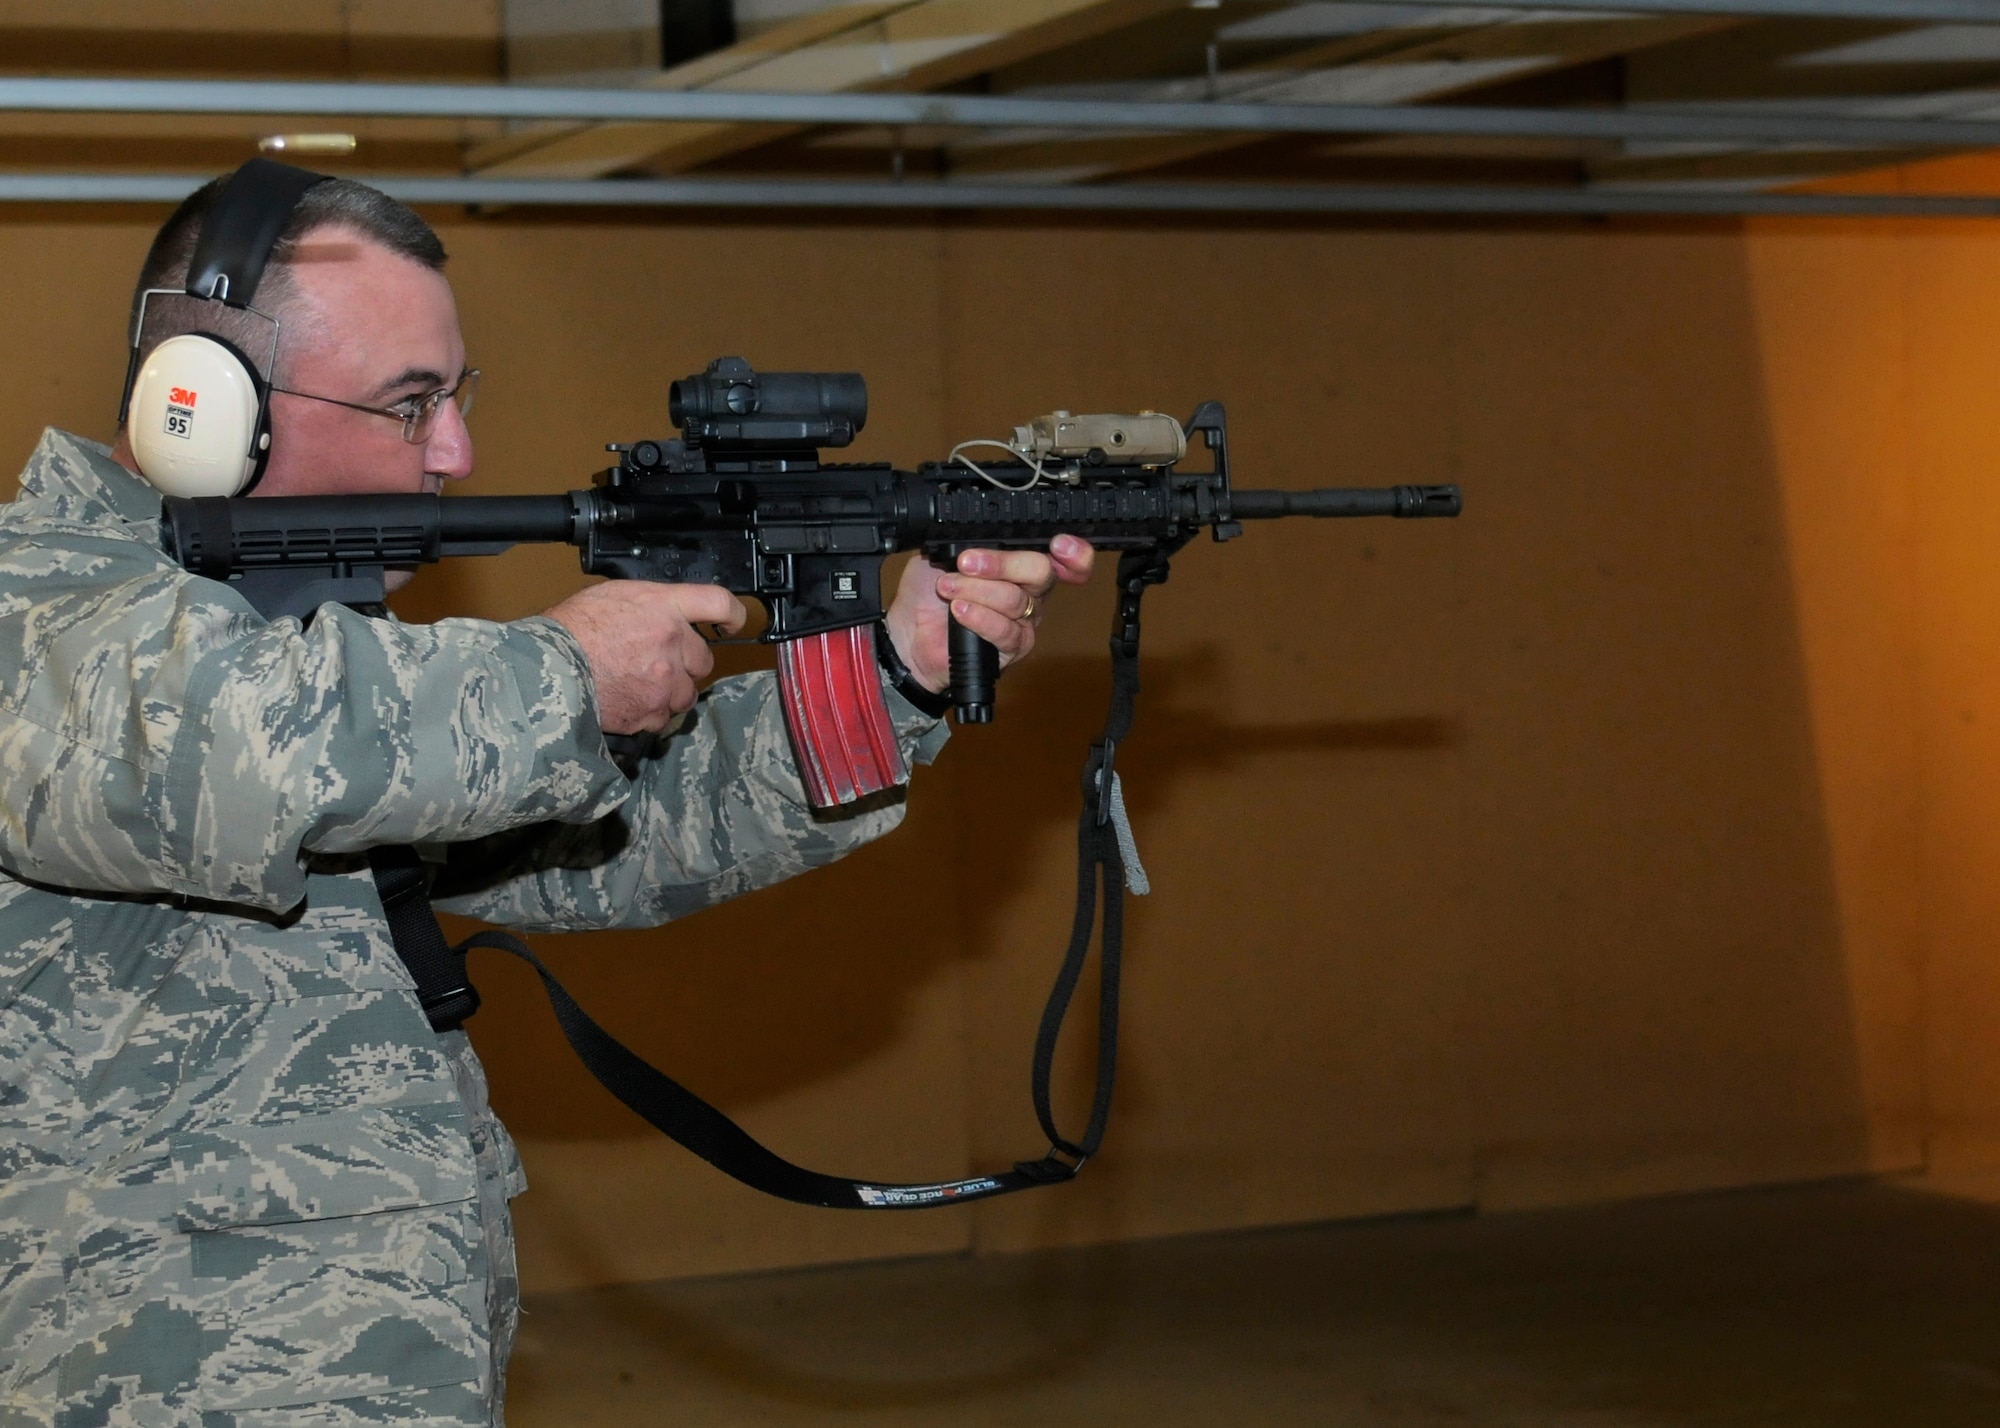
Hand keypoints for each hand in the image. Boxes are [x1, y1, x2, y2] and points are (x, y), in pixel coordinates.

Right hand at [545, 581, 745, 733]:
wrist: (544, 668)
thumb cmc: (570, 630)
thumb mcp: (613, 596)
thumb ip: (651, 605)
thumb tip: (667, 615)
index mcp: (662, 606)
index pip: (717, 603)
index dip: (733, 614)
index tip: (733, 623)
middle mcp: (670, 642)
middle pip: (703, 659)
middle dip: (685, 663)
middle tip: (655, 662)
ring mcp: (663, 680)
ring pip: (686, 694)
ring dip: (670, 692)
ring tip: (637, 684)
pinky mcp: (650, 711)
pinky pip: (662, 717)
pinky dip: (648, 713)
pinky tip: (625, 700)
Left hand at [884, 534, 1095, 693]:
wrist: (909, 633)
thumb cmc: (927, 592)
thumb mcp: (942, 551)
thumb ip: (967, 538)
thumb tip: (979, 532)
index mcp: (1019, 562)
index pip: (1063, 556)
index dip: (1072, 552)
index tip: (1059, 544)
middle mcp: (1029, 590)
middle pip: (1041, 570)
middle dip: (1002, 563)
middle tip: (967, 563)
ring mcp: (1024, 619)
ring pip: (1016, 599)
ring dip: (977, 590)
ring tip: (947, 588)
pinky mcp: (1013, 647)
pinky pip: (1006, 630)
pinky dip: (979, 617)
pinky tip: (959, 611)